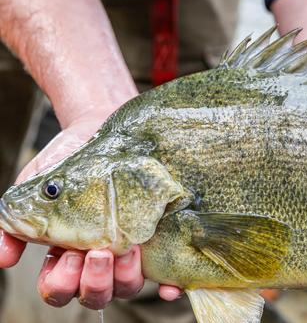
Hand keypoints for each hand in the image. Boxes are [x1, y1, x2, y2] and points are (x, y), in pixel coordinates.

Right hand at [0, 115, 182, 308]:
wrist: (97, 132)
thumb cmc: (65, 165)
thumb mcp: (32, 192)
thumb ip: (13, 225)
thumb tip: (4, 258)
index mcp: (64, 256)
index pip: (60, 289)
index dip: (61, 284)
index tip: (66, 257)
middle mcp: (97, 261)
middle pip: (95, 294)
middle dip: (94, 282)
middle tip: (97, 254)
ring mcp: (128, 253)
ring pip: (126, 287)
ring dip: (125, 278)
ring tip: (128, 250)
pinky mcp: (156, 241)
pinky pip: (166, 275)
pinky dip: (167, 288)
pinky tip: (169, 288)